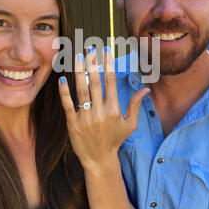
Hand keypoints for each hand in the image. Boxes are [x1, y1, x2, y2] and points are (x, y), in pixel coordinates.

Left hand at [59, 47, 149, 171]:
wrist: (99, 160)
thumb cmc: (115, 140)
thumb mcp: (130, 124)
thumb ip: (135, 105)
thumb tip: (146, 89)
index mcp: (114, 110)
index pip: (110, 82)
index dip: (108, 64)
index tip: (106, 50)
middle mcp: (100, 112)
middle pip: (96, 82)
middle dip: (93, 63)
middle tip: (90, 48)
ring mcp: (85, 118)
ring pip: (82, 90)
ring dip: (79, 72)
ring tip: (77, 57)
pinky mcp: (73, 123)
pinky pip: (68, 105)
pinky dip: (64, 92)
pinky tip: (62, 79)